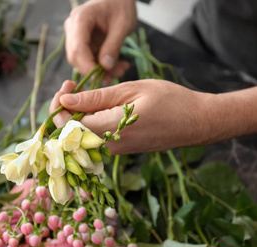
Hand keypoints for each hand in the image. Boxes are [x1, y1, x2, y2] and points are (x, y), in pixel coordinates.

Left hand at [49, 79, 256, 153]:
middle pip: (71, 134)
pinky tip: (98, 106)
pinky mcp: (123, 150)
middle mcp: (110, 146)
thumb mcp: (131, 90)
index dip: (59, 108)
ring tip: (85, 92)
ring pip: (83, 137)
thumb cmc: (170, 101)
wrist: (197, 122)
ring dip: (77, 115)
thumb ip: (96, 98)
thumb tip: (66, 100)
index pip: (68, 128)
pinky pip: (96, 138)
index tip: (66, 86)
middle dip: (65, 110)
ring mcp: (117, 151)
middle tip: (73, 86)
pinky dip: (90, 122)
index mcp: (111, 130)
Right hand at [64, 0, 136, 75]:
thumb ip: (113, 46)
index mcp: (81, 19)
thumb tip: (105, 67)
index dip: (87, 66)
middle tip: (114, 76)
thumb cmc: (121, 5)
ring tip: (120, 70)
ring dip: (100, 71)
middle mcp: (73, 27)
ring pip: (81, 61)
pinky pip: (88, 59)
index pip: (77, 48)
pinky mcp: (82, 43)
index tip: (102, 77)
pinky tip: (117, 66)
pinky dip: (102, 66)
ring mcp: (76, 36)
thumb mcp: (123, 25)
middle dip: (93, 71)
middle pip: (75, 57)